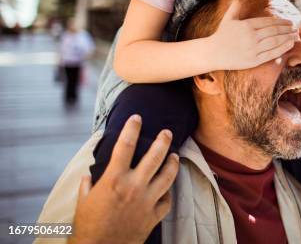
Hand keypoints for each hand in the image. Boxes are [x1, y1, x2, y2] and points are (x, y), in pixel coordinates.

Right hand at [69, 115, 178, 243]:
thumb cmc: (87, 226)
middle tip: (167, 132)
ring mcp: (147, 201)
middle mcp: (134, 187)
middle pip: (155, 156)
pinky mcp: (154, 216)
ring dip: (173, 164)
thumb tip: (88, 174)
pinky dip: (167, 194)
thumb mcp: (82, 201)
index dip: (132, 128)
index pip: (125, 145)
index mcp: (114, 179)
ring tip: (175, 156)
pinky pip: (167, 200)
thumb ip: (87, 185)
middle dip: (163, 141)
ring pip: (168, 176)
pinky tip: (167, 189)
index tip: (137, 118)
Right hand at [209, 0, 298, 69]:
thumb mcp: (229, 18)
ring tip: (295, 35)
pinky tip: (290, 45)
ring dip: (287, 38)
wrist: (213, 53)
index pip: (268, 22)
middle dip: (287, 29)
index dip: (281, 22)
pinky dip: (282, 49)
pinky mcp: (254, 61)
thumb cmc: (222, 34)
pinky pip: (271, 54)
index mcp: (247, 25)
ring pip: (275, 42)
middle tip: (296, 27)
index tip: (289, 21)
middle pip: (274, 31)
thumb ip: (237, 5)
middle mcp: (251, 37)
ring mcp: (253, 50)